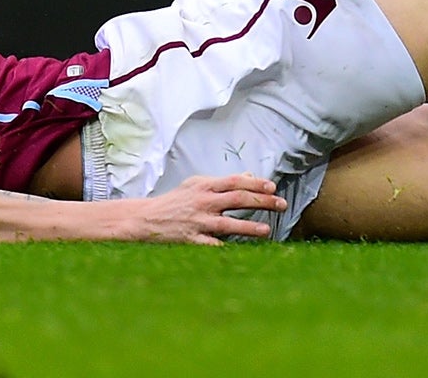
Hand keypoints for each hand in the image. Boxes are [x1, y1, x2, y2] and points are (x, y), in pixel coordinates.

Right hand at [123, 174, 287, 243]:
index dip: (256, 183)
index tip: (273, 187)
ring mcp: (198, 222)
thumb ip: (222, 182)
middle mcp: (204, 202)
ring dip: (249, 226)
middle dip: (262, 201)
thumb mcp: (196, 185)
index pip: (236, 181)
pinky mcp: (191, 240)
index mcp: (205, 186)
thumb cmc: (174, 201)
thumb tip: (249, 175)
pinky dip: (227, 248)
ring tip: (266, 230)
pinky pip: (212, 245)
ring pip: (228, 223)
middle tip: (281, 204)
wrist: (146, 219)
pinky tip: (242, 251)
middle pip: (238, 199)